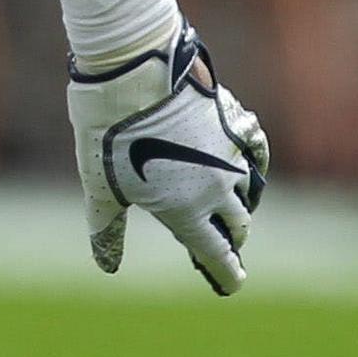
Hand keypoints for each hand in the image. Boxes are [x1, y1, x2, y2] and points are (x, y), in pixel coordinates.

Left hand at [68, 26, 269, 293]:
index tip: (233, 285)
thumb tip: (108, 266)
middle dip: (229, 239)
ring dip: (239, 204)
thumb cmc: (109, 132)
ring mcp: (230, 153)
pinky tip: (246, 164)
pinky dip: (255, 163)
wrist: (133, 71)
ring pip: (246, 190)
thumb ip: (108, 229)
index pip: (215, 254)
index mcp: (185, 211)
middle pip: (236, 225)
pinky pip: (256, 150)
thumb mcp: (101, 187)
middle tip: (221, 245)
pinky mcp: (234, 121)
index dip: (226, 274)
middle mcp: (216, 187)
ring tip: (229, 209)